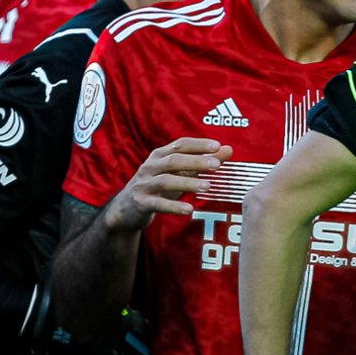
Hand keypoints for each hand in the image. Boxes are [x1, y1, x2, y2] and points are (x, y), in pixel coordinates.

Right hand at [104, 138, 232, 233]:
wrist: (127, 208)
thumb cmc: (159, 186)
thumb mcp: (179, 173)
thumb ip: (202, 162)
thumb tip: (228, 149)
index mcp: (160, 156)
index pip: (179, 144)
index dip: (198, 144)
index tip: (217, 146)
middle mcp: (150, 167)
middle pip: (173, 160)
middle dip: (195, 161)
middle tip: (217, 165)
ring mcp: (144, 184)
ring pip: (166, 181)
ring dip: (187, 183)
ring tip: (207, 186)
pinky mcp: (140, 202)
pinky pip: (157, 203)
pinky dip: (173, 206)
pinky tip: (189, 210)